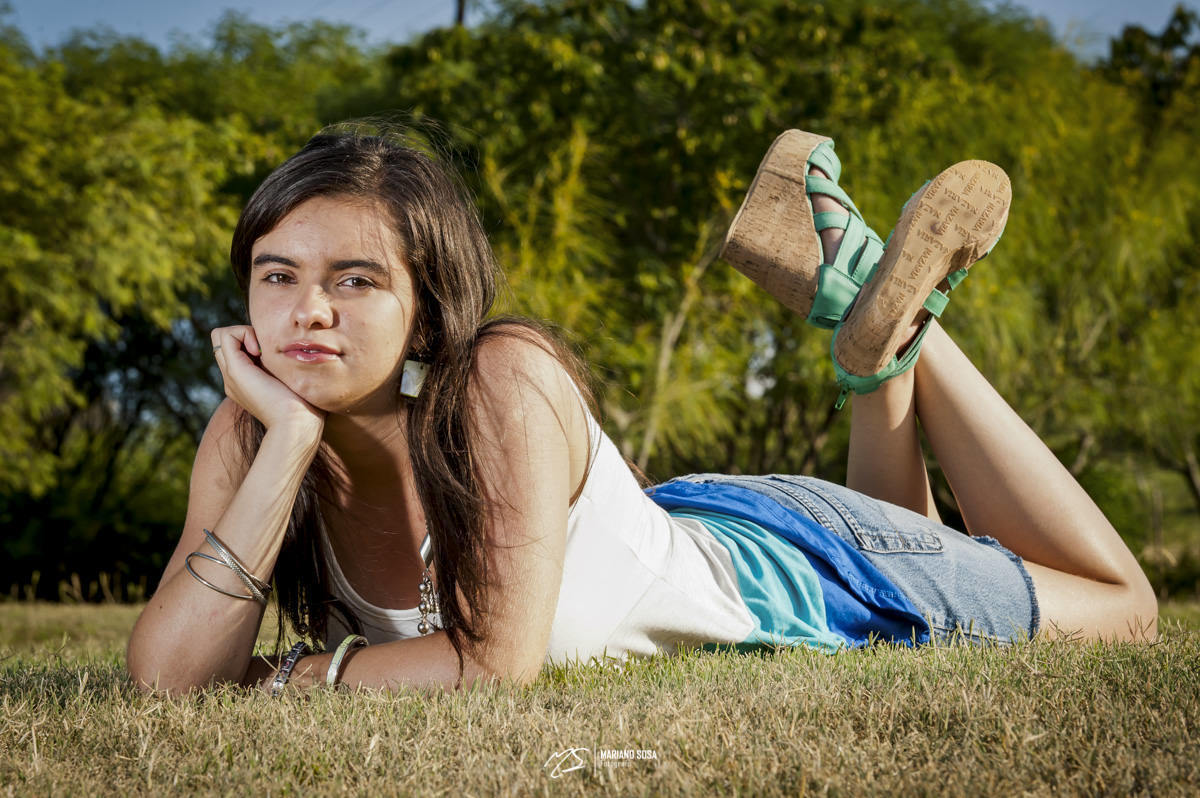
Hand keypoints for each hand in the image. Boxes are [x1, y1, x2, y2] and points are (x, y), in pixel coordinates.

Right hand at [210, 325, 324, 434]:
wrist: (297, 426)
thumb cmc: (305, 408)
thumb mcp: (294, 382)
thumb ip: (286, 368)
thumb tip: (293, 348)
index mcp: (246, 381)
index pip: (236, 348)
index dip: (251, 339)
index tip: (271, 353)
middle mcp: (234, 379)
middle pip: (225, 341)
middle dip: (246, 334)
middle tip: (266, 350)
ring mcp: (231, 376)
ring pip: (221, 336)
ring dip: (243, 332)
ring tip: (263, 351)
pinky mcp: (235, 371)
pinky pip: (224, 335)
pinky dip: (243, 333)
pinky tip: (261, 351)